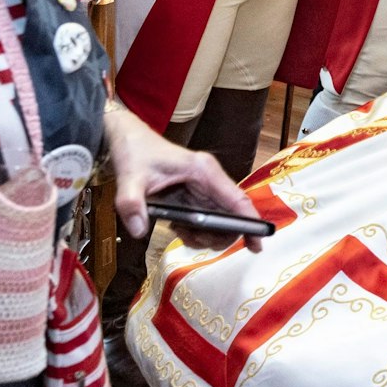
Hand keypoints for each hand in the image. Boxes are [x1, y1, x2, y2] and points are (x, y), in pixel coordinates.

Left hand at [105, 107, 263, 251]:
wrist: (129, 140)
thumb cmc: (135, 152)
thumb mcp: (129, 178)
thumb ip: (131, 205)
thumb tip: (139, 230)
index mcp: (204, 171)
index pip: (237, 200)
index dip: (251, 224)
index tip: (257, 246)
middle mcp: (210, 179)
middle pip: (231, 217)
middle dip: (217, 236)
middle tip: (192, 239)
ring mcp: (205, 188)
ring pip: (220, 222)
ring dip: (206, 237)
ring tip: (181, 233)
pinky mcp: (197, 195)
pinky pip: (208, 221)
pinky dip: (197, 233)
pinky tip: (178, 228)